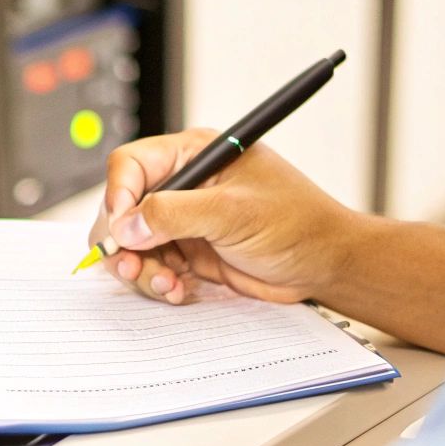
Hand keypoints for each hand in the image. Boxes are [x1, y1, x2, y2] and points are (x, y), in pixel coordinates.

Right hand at [91, 129, 361, 305]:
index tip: (121, 229)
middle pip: (124, 208)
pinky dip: (157, 283)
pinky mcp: (189, 251)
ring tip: (166, 285)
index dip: (119, 195)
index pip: (132, 165)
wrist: (325, 265)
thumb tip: (127, 222)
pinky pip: (153, 267)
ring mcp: (184, 220)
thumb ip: (176, 213)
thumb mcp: (235, 213)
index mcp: (195, 155)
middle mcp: (184, 185)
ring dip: (141, 269)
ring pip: (133, 243)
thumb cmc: (297, 224)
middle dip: (124, 241)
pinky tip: (178, 290)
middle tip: (132, 266)